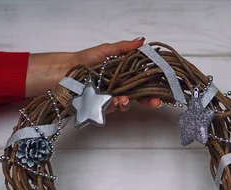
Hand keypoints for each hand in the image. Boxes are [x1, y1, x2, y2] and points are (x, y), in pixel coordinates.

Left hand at [25, 38, 161, 112]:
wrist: (64, 72)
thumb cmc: (84, 60)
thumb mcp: (106, 50)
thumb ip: (124, 48)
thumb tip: (142, 41)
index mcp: (124, 74)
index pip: (144, 80)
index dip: (155, 85)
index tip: (165, 90)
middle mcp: (120, 87)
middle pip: (140, 95)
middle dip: (150, 100)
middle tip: (156, 102)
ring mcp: (111, 97)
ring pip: (127, 103)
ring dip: (129, 103)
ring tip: (125, 100)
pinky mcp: (101, 105)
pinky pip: (112, 108)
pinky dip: (114, 106)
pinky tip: (115, 102)